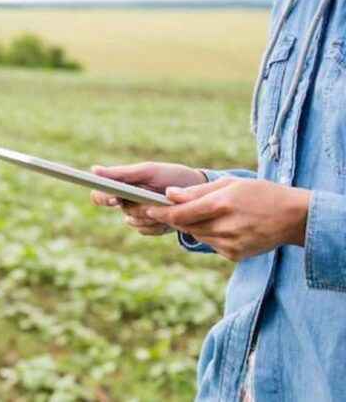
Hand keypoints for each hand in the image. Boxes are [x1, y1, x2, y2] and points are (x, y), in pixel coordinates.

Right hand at [90, 162, 206, 235]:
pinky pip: (146, 230)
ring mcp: (137, 216)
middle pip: (120, 210)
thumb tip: (93, 170)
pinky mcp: (149, 228)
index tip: (114, 198)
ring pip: (133, 221)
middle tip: (148, 204)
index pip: (99, 195)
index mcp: (121, 187)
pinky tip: (170, 215)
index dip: (103, 198)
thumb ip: (121, 173)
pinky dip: (158, 223)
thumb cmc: (170, 176)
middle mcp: (125, 202)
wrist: (197, 190)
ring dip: (149, 214)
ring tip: (166, 203)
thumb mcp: (147, 171)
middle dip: (135, 207)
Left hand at [146, 178, 310, 261]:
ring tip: (202, 213)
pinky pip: (210, 244)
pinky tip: (223, 225)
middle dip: (172, 217)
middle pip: (184, 225)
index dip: (159, 212)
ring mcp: (229, 244)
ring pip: (196, 235)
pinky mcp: (234, 255)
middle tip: (160, 209)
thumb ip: (197, 190)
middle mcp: (223, 227)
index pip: (179, 213)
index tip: (145, 208)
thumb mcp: (230, 183)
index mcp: (221, 205)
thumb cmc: (260, 194)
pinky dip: (209, 234)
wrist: (293, 217)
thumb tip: (169, 194)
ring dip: (192, 225)